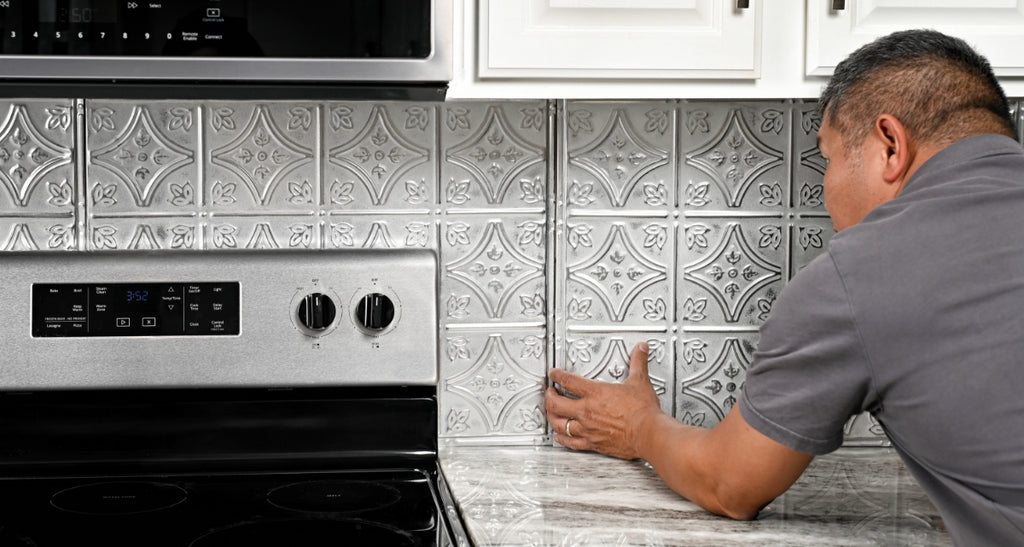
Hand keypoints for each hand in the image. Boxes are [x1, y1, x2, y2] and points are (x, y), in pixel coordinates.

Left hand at [545, 342, 664, 459]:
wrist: (648, 434)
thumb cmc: (643, 412)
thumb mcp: (640, 382)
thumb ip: (638, 363)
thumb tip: (640, 349)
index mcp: (596, 393)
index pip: (568, 380)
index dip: (557, 375)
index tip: (554, 374)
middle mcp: (587, 411)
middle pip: (556, 403)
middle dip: (549, 396)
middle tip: (549, 392)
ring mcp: (588, 428)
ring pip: (559, 424)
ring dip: (551, 417)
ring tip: (551, 412)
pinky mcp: (593, 443)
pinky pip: (571, 442)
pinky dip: (562, 438)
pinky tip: (560, 436)